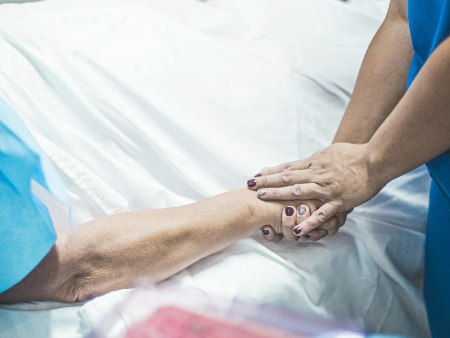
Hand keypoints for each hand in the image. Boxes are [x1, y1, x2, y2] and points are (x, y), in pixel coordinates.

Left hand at [248, 143, 385, 236]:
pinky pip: (321, 214)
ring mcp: (326, 189)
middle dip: (267, 182)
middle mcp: (317, 175)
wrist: (375, 160)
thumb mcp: (329, 153)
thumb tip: (300, 163)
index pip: (288, 167)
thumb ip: (314, 160)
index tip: (255, 175)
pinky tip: (297, 229)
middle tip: (249, 185)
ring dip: (280, 195)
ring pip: (299, 192)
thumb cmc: (353, 155)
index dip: (271, 172)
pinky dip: (308, 222)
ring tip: (263, 199)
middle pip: (287, 177)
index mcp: (314, 163)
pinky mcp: (338, 202)